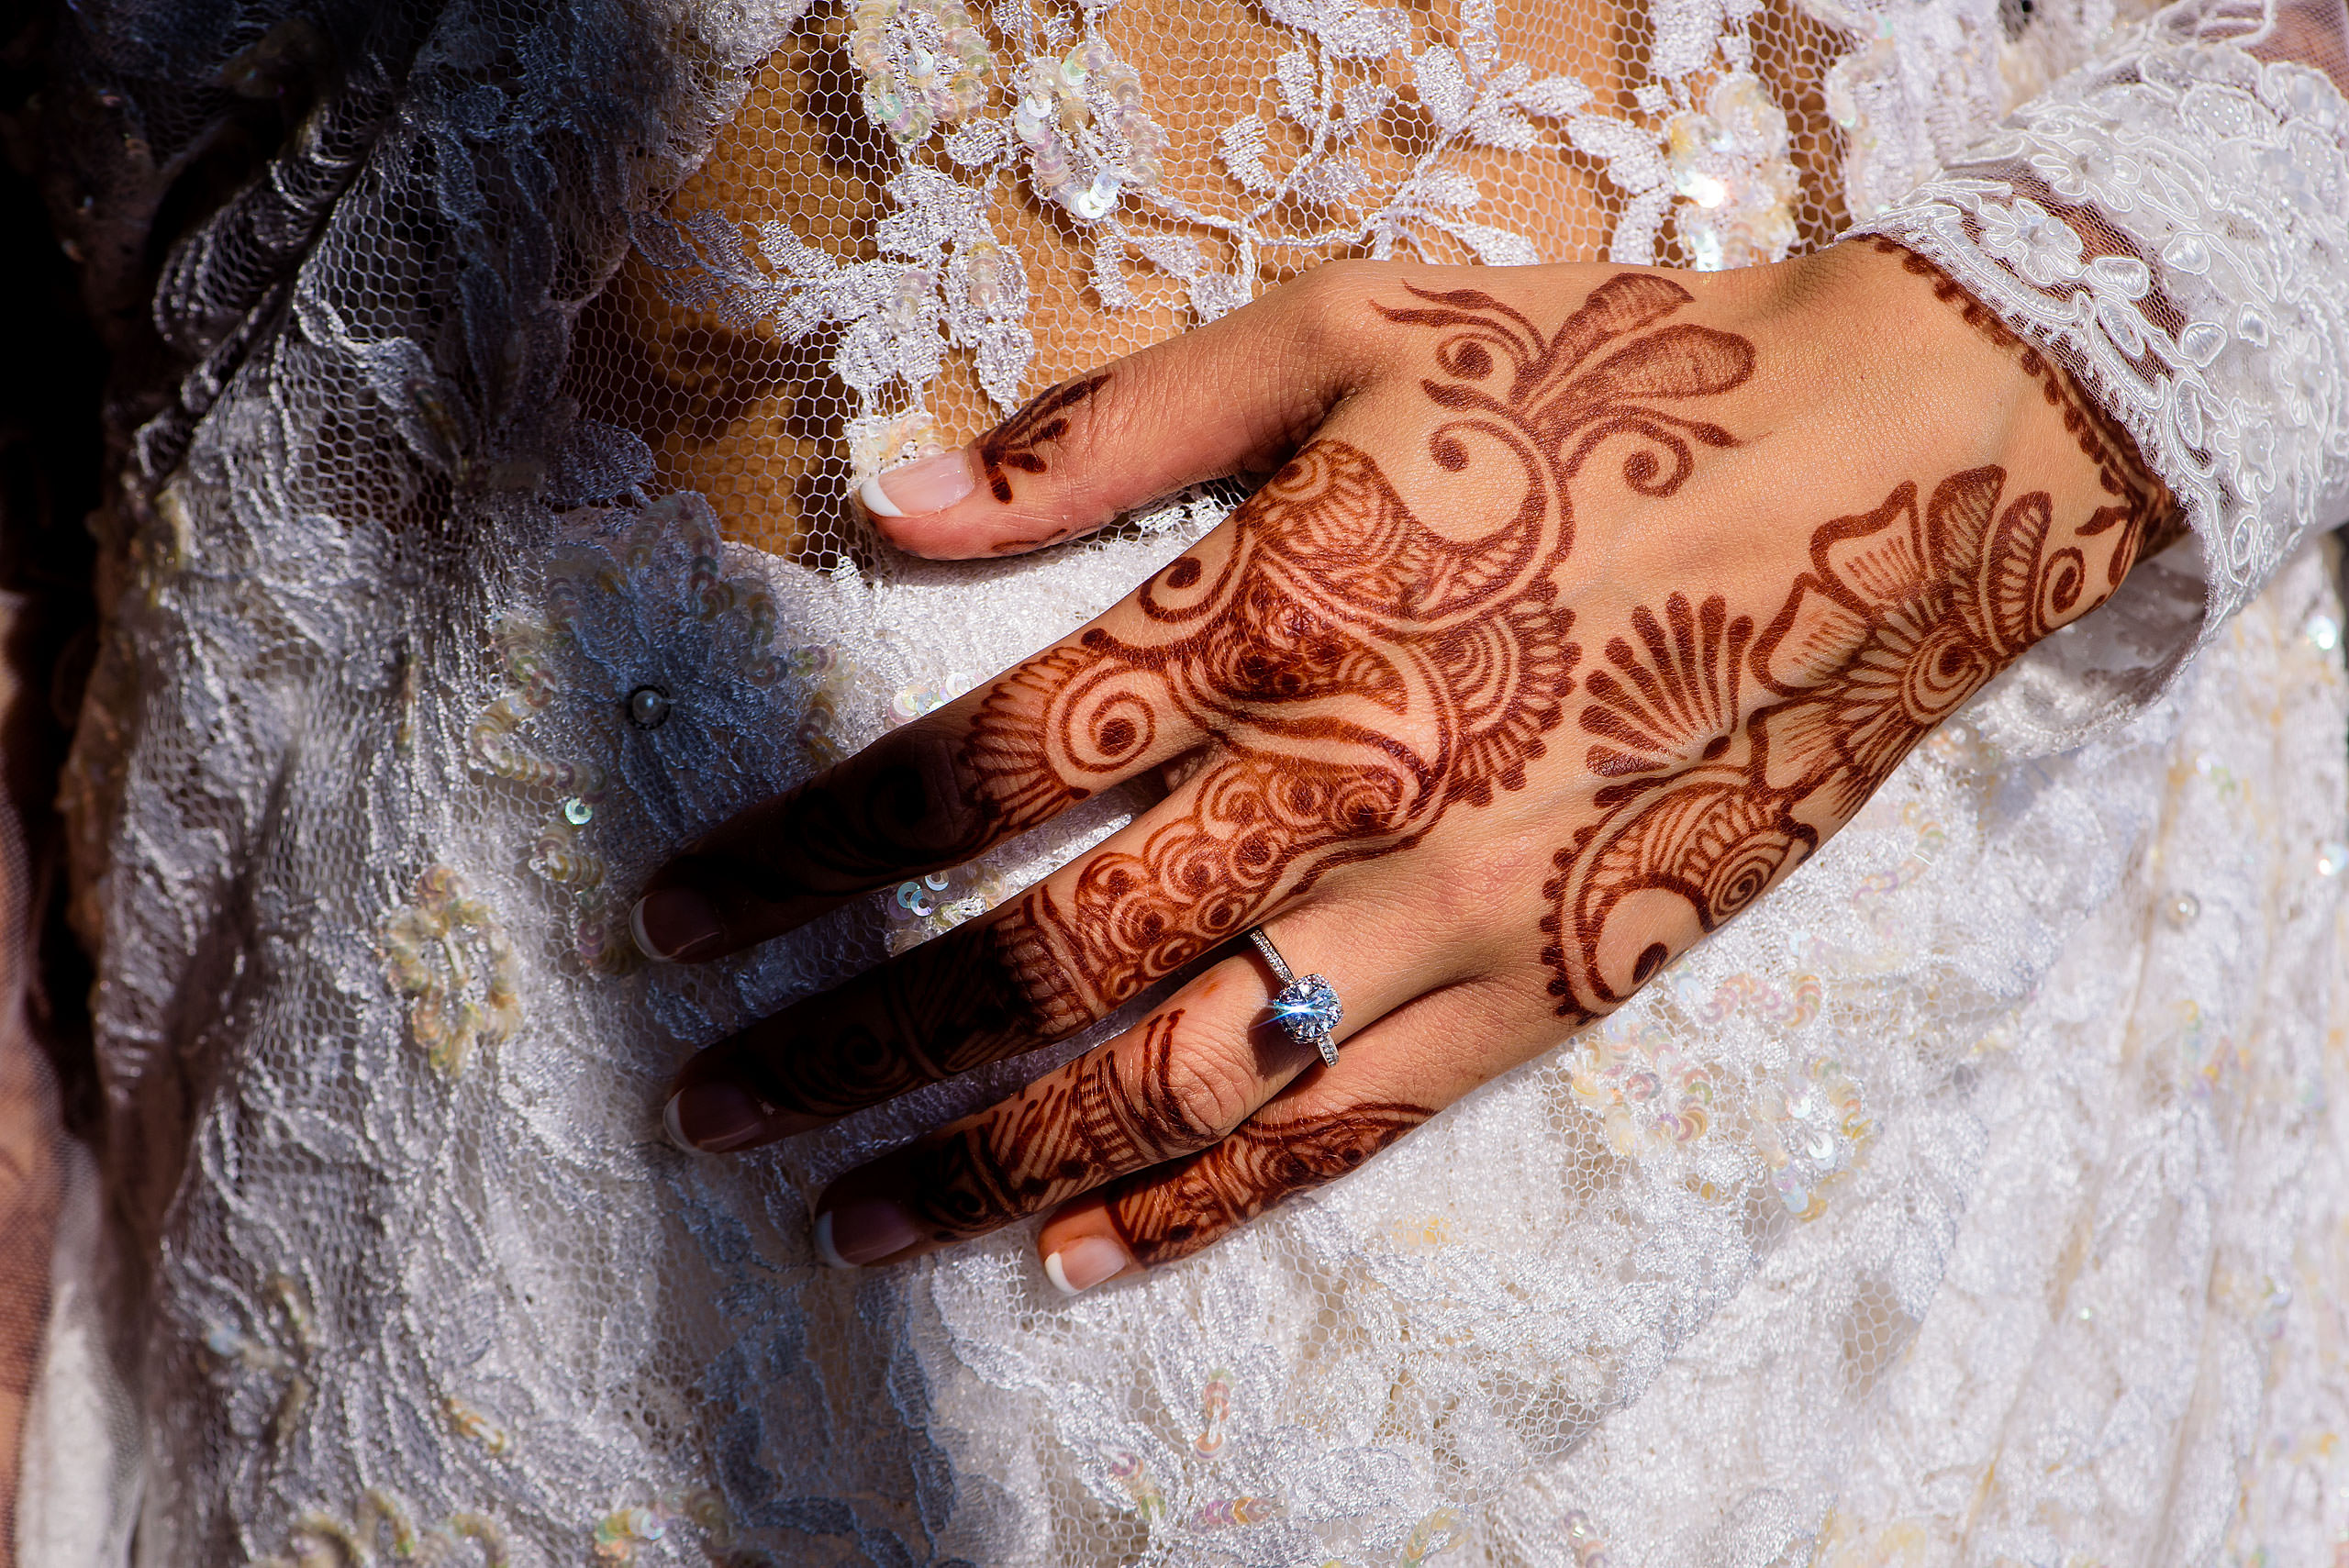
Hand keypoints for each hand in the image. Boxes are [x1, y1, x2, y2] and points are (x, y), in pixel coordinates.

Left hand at [633, 239, 2172, 1289]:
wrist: (1897, 474)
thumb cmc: (1607, 380)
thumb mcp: (1350, 334)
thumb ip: (1111, 426)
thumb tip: (891, 493)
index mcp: (1278, 611)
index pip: (979, 767)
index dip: (806, 854)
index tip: (680, 920)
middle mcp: (1347, 784)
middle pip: (1045, 956)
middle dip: (849, 1043)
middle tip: (705, 1104)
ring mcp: (1453, 911)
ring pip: (1180, 1079)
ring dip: (993, 1162)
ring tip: (845, 1219)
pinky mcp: (1550, 988)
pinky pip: (1349, 1129)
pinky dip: (1203, 1207)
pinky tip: (1073, 1261)